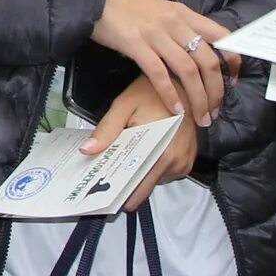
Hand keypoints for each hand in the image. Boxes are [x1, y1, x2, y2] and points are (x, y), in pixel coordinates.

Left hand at [80, 73, 199, 211]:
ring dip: (140, 174)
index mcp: (160, 152)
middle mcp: (175, 162)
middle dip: (126, 186)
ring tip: (128, 157)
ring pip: (154, 181)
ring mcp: (183, 163)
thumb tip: (89, 150)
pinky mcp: (187, 161)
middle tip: (109, 175)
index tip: (103, 192)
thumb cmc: (153, 92)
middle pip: (144, 189)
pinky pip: (164, 173)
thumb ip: (107, 129)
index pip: (137, 188)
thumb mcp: (124, 105)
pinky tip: (145, 151)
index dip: (118, 193)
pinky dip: (152, 166)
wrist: (182, 83)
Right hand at [88, 0, 235, 128]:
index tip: (232, 81)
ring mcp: (156, 34)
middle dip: (216, 90)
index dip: (233, 61)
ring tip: (200, 117)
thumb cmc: (127, 6)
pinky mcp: (136, 45)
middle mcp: (175, 23)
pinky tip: (175, 110)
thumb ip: (180, 28)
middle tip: (215, 110)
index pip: (221, 36)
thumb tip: (194, 52)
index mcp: (184, 14)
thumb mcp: (162, 10)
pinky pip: (159, 74)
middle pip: (208, 60)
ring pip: (188, 71)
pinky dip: (170, 94)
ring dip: (198, 98)